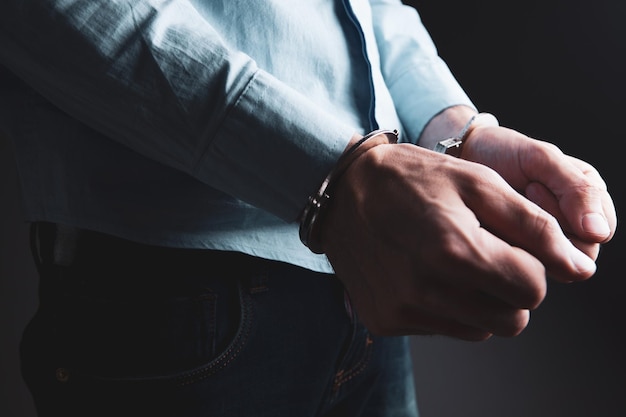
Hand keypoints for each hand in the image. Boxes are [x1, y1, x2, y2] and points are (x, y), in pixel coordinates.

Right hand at [319, 141, 604, 339]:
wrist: (343, 191)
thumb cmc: (411, 178)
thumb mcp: (477, 182)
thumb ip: (534, 226)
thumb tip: (577, 268)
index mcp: (454, 250)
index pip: (534, 289)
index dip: (530, 263)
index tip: (506, 241)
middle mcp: (425, 289)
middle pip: (513, 318)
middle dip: (510, 285)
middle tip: (483, 251)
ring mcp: (403, 310)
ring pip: (482, 328)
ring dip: (481, 299)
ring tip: (453, 259)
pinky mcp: (386, 321)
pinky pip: (444, 329)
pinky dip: (448, 306)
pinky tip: (426, 272)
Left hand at [461, 125, 615, 261]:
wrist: (463, 156)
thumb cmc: (503, 154)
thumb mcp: (542, 159)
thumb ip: (577, 190)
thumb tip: (599, 233)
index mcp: (587, 200)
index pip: (599, 232)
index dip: (568, 216)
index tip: (534, 187)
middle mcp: (571, 225)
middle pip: (578, 255)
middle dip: (546, 226)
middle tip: (519, 196)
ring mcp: (543, 242)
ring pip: (551, 264)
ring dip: (526, 237)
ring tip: (505, 207)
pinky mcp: (517, 252)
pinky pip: (522, 265)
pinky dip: (508, 245)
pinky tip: (494, 222)